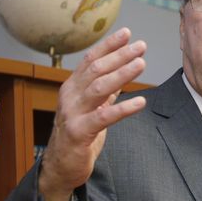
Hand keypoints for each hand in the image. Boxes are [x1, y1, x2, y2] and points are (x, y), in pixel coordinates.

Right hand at [39, 28, 146, 200]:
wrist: (60, 167)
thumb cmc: (78, 136)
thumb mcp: (92, 108)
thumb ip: (105, 92)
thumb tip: (121, 71)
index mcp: (72, 88)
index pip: (90, 60)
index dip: (109, 45)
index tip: (127, 33)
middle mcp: (70, 96)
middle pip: (96, 69)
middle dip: (119, 56)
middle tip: (141, 46)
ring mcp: (73, 113)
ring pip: (99, 88)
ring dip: (121, 74)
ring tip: (141, 64)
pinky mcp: (79, 132)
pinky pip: (104, 117)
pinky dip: (123, 108)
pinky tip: (140, 102)